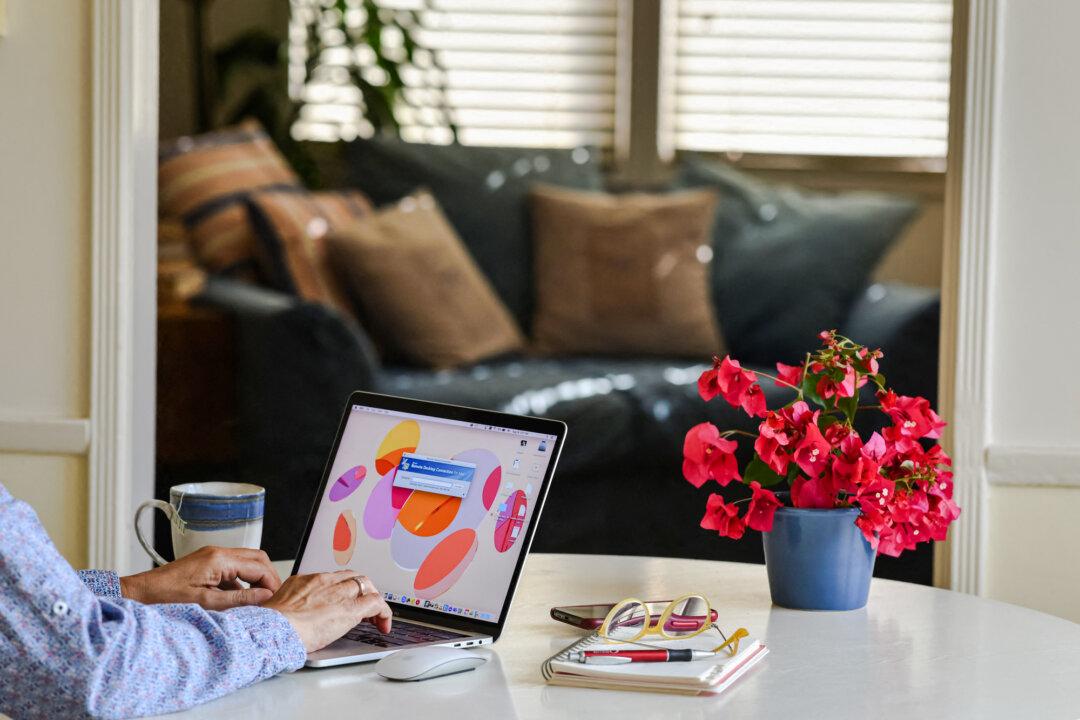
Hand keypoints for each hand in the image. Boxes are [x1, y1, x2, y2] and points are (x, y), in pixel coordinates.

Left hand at [119, 546, 281, 609]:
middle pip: (257, 558)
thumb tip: (264, 596)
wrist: (139, 593)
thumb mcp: (206, 603)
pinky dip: (242, 581)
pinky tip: (240, 598)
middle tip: (273, 597)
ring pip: (246, 562)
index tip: (276, 599)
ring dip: (256, 578)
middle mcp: (218, 552)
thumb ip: (239, 598)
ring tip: (259, 599)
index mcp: (219, 559)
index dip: (271, 583)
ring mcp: (212, 556)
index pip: (259, 566)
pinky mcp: (207, 562)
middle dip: (268, 577)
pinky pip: (233, 568)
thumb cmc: (166, 598)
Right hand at [262, 571, 392, 652]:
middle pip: (352, 578)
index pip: (332, 578)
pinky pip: (375, 603)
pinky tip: (383, 624)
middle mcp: (324, 581)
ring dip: (372, 599)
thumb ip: (291, 606)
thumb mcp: (279, 608)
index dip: (343, 589)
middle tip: (364, 606)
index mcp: (306, 581)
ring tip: (375, 617)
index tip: (344, 599)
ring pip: (365, 586)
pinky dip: (383, 612)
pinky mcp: (350, 609)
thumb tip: (292, 616)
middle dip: (361, 590)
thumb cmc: (272, 625)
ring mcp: (338, 593)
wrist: (274, 630)